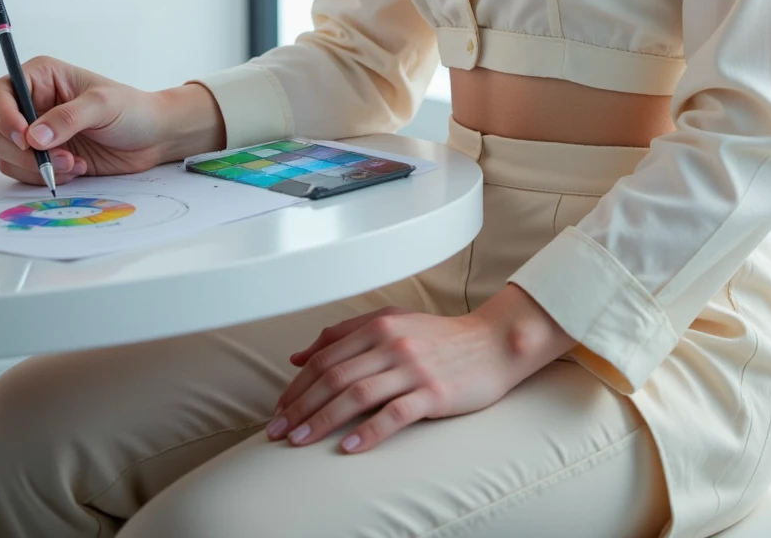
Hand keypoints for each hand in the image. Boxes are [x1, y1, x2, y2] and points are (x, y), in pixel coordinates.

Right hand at [0, 58, 223, 183]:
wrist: (152, 138)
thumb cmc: (132, 109)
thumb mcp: (103, 104)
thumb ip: (68, 117)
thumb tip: (34, 135)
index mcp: (41, 78)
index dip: (3, 115)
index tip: (24, 137)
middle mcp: (33, 105)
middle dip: (24, 151)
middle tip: (58, 156)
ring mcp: (36, 134)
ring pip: (7, 156)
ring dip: (37, 167)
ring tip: (74, 163)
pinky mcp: (43, 158)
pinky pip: (23, 174)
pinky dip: (45, 177)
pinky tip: (76, 169)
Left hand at [266, 285, 575, 454]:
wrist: (494, 343)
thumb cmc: (440, 338)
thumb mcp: (392, 324)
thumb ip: (346, 335)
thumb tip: (301, 355)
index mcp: (379, 326)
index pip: (325, 358)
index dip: (297, 385)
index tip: (278, 409)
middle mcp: (392, 343)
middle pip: (334, 376)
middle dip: (300, 405)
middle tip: (277, 431)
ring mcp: (413, 368)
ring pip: (356, 394)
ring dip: (322, 420)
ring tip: (299, 441)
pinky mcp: (433, 393)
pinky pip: (395, 414)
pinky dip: (369, 431)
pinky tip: (349, 447)